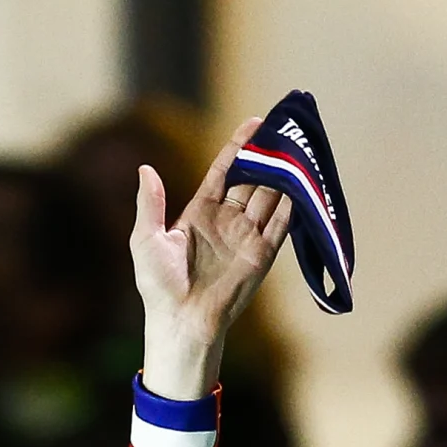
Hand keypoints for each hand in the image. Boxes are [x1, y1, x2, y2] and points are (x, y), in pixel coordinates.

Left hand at [127, 126, 292, 401]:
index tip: (254, 123)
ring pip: (270, 195)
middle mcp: (227, 220)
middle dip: (267, 154)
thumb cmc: (158, 286)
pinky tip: (302, 180)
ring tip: (297, 146)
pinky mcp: (262, 255)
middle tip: (283, 127)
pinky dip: (293, 202)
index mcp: (201, 212)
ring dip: (284, 172)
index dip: (239, 146)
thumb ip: (150, 203)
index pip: (225, 170)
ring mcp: (247, 237)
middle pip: (252, 178)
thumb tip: (145, 168)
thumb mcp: (146, 238)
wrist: (180, 323)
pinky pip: (281, 223)